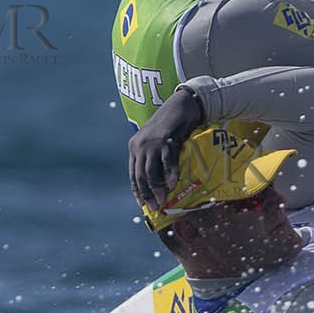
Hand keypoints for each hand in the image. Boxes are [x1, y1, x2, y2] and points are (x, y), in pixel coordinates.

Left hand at [129, 86, 204, 206]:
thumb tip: (162, 178)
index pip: (133, 173)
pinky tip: (173, 185)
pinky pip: (167, 162)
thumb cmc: (172, 125)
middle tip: (155, 206)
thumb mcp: (158, 141)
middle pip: (141, 175)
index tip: (142, 203)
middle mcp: (139, 146)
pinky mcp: (166, 141)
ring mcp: (152, 143)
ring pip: (151, 171)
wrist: (181, 106)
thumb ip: (155, 155)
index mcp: (134, 147)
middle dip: (147, 193)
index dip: (137, 190)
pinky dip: (170, 175)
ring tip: (163, 200)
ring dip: (157, 188)